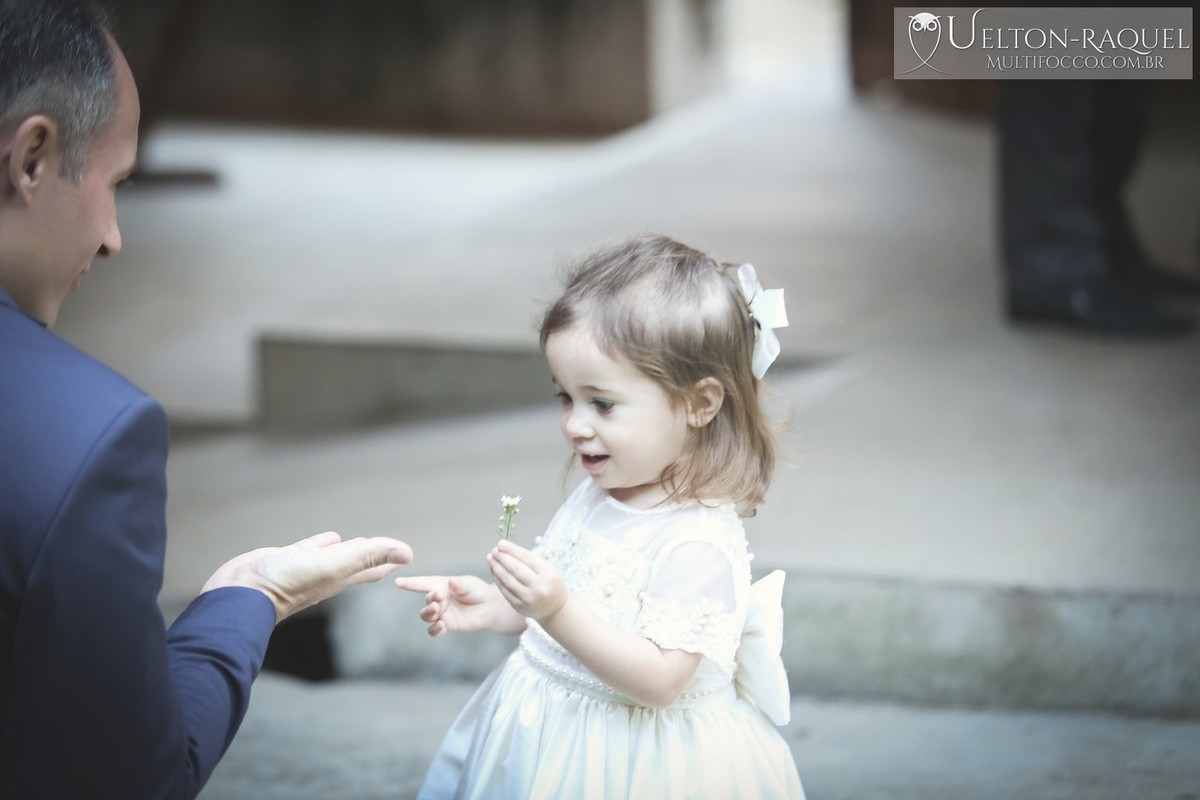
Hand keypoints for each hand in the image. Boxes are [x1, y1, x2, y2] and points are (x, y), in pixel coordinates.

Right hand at [201, 531, 413, 622]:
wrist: (241, 594)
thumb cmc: (287, 582)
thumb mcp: (333, 566)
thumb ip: (367, 557)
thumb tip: (408, 554)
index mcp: (341, 578)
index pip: (374, 567)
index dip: (390, 560)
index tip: (407, 555)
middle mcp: (326, 574)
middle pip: (359, 563)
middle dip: (375, 557)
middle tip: (391, 552)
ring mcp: (306, 568)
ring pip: (335, 555)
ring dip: (349, 548)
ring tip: (362, 541)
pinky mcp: (286, 560)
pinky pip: (310, 549)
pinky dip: (322, 542)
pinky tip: (329, 537)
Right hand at [394, 574, 495, 636]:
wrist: (489, 606)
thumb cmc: (476, 590)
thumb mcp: (469, 584)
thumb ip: (460, 584)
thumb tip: (452, 582)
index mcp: (440, 585)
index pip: (422, 583)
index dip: (409, 583)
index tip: (397, 582)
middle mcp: (438, 599)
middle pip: (426, 601)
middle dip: (430, 599)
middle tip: (439, 598)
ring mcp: (441, 613)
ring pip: (426, 616)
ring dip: (429, 613)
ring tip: (438, 610)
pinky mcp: (447, 625)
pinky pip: (434, 630)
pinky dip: (435, 629)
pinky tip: (441, 625)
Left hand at [487, 539, 566, 621]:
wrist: (555, 609)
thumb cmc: (550, 583)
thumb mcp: (548, 569)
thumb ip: (530, 560)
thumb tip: (506, 549)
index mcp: (547, 574)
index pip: (527, 558)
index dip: (512, 549)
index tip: (501, 543)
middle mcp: (538, 587)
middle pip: (515, 569)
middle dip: (502, 558)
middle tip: (494, 550)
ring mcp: (528, 598)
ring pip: (508, 580)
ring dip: (496, 567)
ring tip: (490, 558)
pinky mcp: (519, 606)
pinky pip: (504, 590)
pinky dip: (497, 579)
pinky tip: (493, 571)